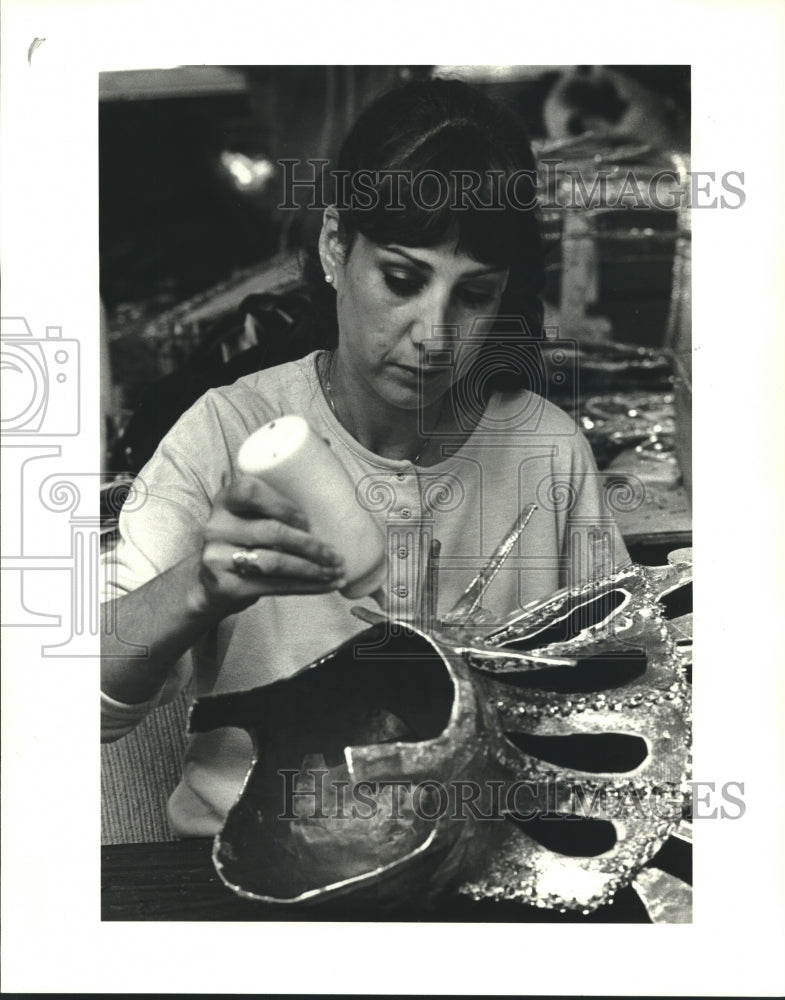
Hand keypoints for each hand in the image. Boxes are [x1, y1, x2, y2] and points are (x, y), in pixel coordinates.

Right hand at [192, 474, 346, 616]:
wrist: (212, 582)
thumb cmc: (244, 543)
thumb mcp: (249, 518)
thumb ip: (275, 511)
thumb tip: (330, 520)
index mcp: (226, 501)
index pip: (250, 490)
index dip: (285, 506)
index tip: (309, 522)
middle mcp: (217, 527)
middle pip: (272, 531)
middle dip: (311, 545)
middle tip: (336, 555)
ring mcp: (218, 558)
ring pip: (275, 562)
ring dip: (312, 569)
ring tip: (335, 571)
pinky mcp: (227, 586)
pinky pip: (273, 586)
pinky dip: (306, 587)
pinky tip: (326, 586)